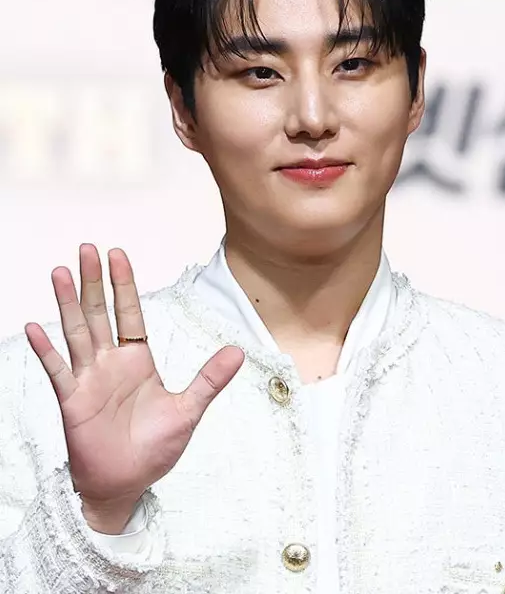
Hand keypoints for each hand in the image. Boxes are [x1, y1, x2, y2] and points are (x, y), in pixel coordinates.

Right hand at [25, 244, 243, 532]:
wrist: (127, 485)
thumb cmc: (154, 449)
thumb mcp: (188, 410)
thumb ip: (210, 380)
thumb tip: (239, 352)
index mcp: (137, 360)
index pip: (129, 313)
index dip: (124, 284)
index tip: (118, 255)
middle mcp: (110, 363)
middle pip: (100, 313)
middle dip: (93, 282)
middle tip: (87, 249)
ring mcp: (88, 379)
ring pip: (77, 332)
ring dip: (68, 303)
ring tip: (60, 272)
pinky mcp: (73, 401)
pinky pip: (58, 371)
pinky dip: (46, 350)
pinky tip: (35, 327)